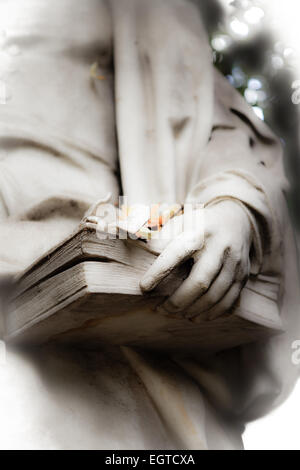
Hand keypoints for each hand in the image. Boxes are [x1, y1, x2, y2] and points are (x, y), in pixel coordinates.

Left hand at [140, 200, 251, 319]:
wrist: (237, 219)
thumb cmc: (199, 224)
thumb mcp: (180, 221)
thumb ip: (159, 233)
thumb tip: (133, 242)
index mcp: (199, 231)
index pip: (177, 253)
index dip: (159, 272)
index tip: (143, 287)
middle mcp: (220, 247)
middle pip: (201, 282)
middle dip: (178, 301)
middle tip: (160, 310)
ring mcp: (235, 263)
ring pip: (216, 296)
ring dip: (194, 310)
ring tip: (177, 315)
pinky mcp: (243, 276)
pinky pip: (229, 301)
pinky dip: (212, 313)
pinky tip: (196, 316)